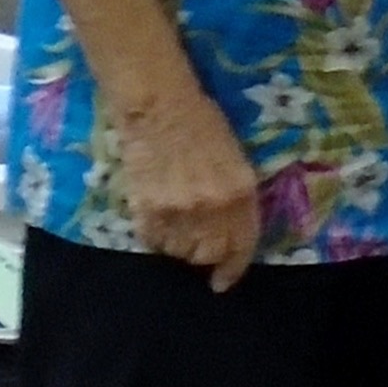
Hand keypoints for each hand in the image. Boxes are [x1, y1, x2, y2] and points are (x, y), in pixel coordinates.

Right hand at [117, 87, 260, 291]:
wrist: (158, 105)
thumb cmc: (202, 122)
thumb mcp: (235, 160)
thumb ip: (235, 198)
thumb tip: (227, 232)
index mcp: (240, 193)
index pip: (240, 246)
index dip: (232, 269)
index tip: (222, 282)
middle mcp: (212, 209)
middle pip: (207, 255)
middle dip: (203, 255)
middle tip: (195, 242)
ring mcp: (178, 211)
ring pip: (178, 251)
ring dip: (178, 245)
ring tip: (174, 224)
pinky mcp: (147, 209)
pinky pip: (152, 240)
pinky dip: (155, 237)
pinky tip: (156, 219)